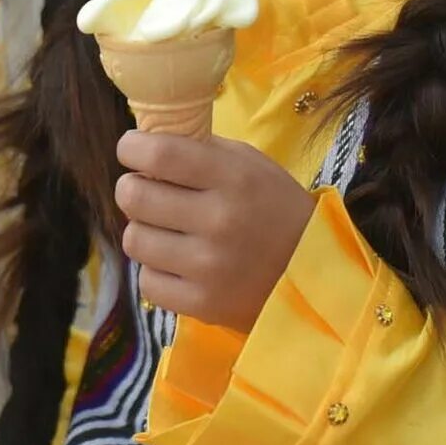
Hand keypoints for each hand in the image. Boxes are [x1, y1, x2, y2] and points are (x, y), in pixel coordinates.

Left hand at [115, 131, 316, 332]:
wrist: (315, 273)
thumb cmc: (276, 209)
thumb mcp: (252, 165)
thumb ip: (202, 151)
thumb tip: (148, 141)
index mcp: (233, 178)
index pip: (159, 155)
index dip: (132, 148)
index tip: (130, 149)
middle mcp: (218, 220)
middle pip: (135, 196)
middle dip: (131, 188)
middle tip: (144, 189)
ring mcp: (208, 267)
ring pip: (134, 240)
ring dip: (143, 230)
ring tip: (165, 229)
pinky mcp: (202, 304)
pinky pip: (147, 281)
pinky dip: (156, 270)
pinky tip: (177, 262)